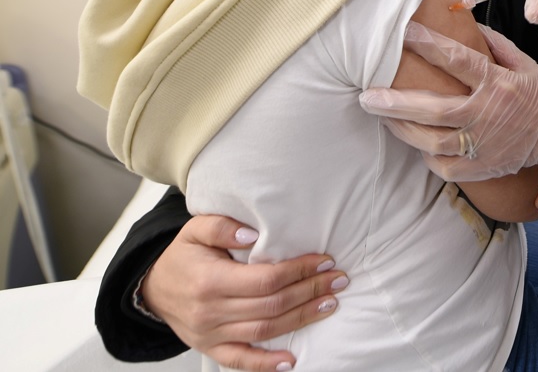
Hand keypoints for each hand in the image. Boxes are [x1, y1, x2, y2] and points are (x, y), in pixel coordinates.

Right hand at [141, 215, 346, 371]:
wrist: (152, 289)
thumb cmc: (182, 257)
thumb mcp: (195, 230)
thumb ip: (222, 227)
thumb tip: (253, 236)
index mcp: (210, 281)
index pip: (266, 279)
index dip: (299, 271)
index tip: (324, 260)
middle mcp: (211, 311)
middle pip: (272, 305)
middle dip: (310, 291)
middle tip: (338, 280)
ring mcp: (211, 334)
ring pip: (265, 330)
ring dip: (302, 319)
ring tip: (329, 304)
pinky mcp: (211, 348)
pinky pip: (241, 360)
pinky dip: (266, 364)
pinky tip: (291, 360)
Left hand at [360, 22, 537, 183]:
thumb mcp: (525, 64)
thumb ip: (495, 46)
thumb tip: (470, 26)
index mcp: (497, 83)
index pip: (456, 60)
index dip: (428, 44)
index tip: (404, 33)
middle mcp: (488, 114)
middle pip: (433, 109)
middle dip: (396, 103)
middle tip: (368, 96)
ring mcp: (485, 143)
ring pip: (434, 142)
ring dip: (404, 130)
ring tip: (384, 119)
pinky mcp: (485, 166)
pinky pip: (447, 167)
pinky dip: (429, 157)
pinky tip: (417, 146)